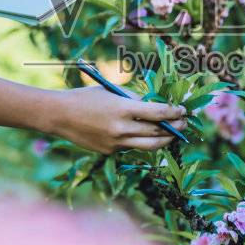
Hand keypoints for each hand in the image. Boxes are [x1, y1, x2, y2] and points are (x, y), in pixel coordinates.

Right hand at [46, 86, 187, 154]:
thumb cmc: (86, 98)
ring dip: (164, 140)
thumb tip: (156, 106)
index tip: (183, 110)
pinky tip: (147, 136)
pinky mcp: (110, 152)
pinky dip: (142, 141)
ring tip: (173, 135)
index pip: (159, 113)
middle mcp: (122, 128)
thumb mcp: (112, 92)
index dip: (174, 112)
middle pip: (157, 131)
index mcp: (123, 108)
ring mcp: (116, 143)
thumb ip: (134, 99)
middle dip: (174, 128)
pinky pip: (132, 147)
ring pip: (149, 145)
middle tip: (184, 123)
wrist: (60, 115)